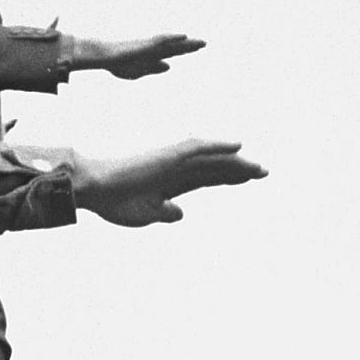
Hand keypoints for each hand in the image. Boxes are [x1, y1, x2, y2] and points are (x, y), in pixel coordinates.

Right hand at [62, 31, 205, 78]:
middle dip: (190, 46)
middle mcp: (154, 49)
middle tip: (205, 43)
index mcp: (153, 55)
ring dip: (185, 43)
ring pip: (171, 43)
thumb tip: (168, 66)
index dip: (186, 49)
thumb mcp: (140, 70)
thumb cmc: (119, 63)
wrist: (105, 57)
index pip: (173, 52)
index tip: (198, 47)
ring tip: (199, 42)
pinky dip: (172, 38)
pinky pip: (161, 40)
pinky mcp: (145, 44)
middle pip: (175, 47)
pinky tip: (183, 36)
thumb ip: (154, 68)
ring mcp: (150, 46)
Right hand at [71, 139, 266, 226]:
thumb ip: (165, 212)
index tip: (249, 180)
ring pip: (211, 158)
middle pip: (214, 166)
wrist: (96, 189)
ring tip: (258, 167)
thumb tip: (181, 213)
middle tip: (263, 171)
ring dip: (236, 162)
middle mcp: (175, 167)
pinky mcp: (167, 155)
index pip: (208, 177)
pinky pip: (197, 147)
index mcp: (171, 180)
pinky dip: (217, 145)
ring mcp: (172, 159)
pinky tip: (237, 146)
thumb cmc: (115, 201)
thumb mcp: (147, 214)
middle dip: (239, 169)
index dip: (229, 177)